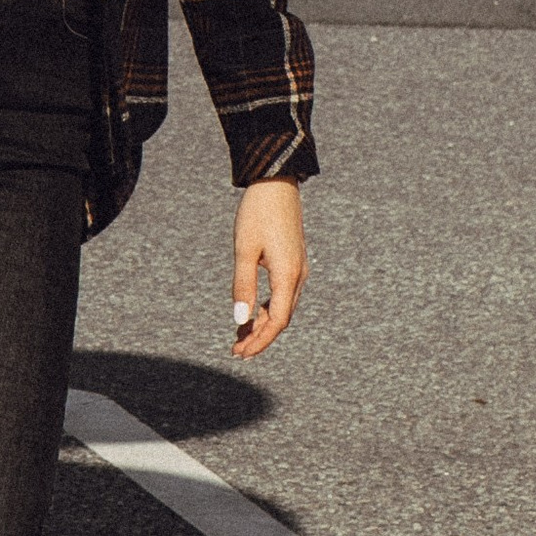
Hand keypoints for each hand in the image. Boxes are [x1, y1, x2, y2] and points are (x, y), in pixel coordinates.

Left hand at [232, 180, 305, 360]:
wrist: (276, 182)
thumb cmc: (258, 213)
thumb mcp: (244, 249)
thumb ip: (242, 286)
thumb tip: (240, 321)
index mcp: (288, 275)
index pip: (276, 321)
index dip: (259, 341)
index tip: (241, 353)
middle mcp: (298, 275)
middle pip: (281, 318)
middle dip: (260, 337)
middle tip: (236, 351)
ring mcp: (299, 269)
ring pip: (282, 308)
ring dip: (263, 324)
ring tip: (240, 336)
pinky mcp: (294, 262)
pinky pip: (283, 294)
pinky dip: (267, 308)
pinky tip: (252, 312)